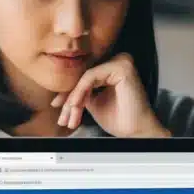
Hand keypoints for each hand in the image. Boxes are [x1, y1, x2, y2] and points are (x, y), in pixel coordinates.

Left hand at [50, 53, 170, 137]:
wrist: (136, 132)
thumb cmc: (121, 119)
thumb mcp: (94, 102)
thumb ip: (82, 92)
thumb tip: (62, 92)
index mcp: (113, 68)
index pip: (85, 76)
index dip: (69, 92)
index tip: (57, 106)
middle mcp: (118, 61)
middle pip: (83, 75)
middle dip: (69, 97)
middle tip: (61, 115)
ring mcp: (121, 62)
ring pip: (85, 77)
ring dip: (73, 98)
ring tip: (69, 115)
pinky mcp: (121, 67)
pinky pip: (90, 77)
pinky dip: (80, 92)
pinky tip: (75, 105)